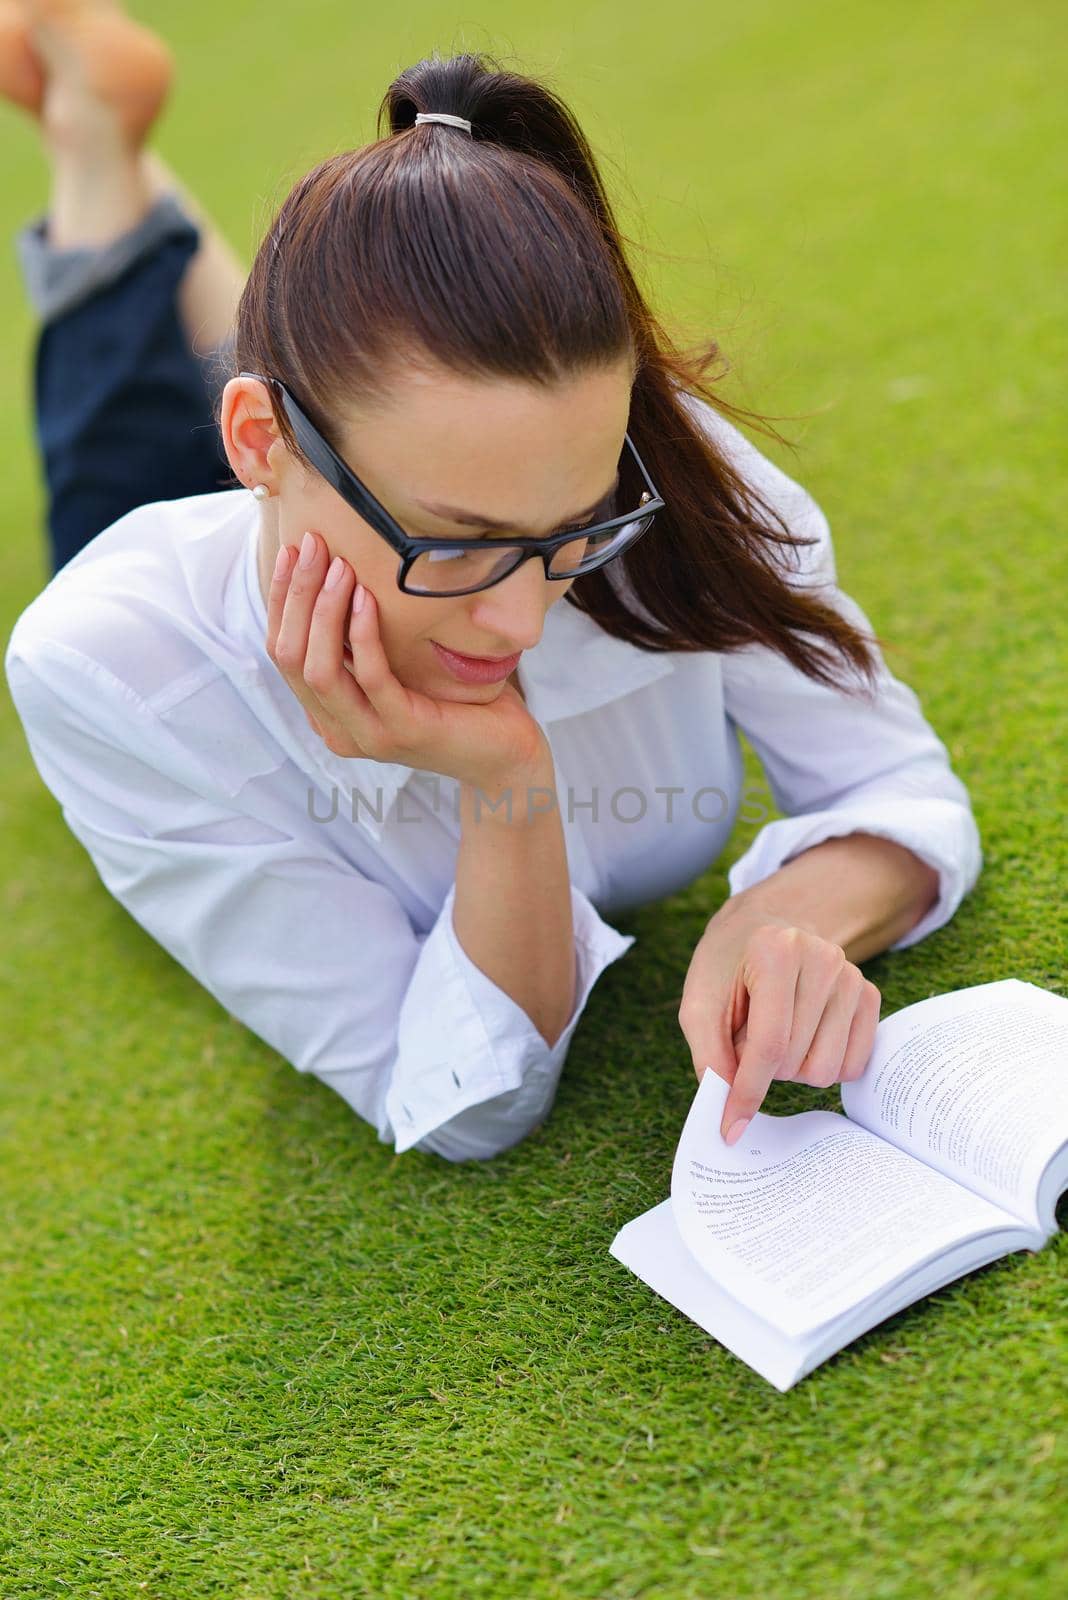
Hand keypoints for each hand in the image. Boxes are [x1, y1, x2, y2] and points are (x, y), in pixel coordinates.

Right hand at [266, 533, 547, 792]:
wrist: (505, 753)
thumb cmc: (454, 701)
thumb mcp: (399, 667)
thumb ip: (364, 642)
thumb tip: (343, 572)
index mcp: (328, 713)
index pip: (283, 651)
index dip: (282, 599)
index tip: (294, 551)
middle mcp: (337, 729)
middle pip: (291, 657)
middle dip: (296, 595)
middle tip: (313, 545)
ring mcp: (367, 735)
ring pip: (319, 670)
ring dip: (324, 610)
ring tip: (341, 565)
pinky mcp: (403, 732)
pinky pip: (371, 677)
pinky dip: (363, 634)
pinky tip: (368, 597)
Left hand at [677, 902, 881, 1144]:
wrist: (761, 928)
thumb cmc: (725, 967)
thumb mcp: (699, 1004)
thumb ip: (709, 1056)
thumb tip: (728, 1113)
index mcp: (776, 951)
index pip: (769, 1044)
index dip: (747, 1091)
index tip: (730, 1127)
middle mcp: (823, 958)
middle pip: (796, 1061)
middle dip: (762, 1068)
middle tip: (746, 1037)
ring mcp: (851, 976)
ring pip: (826, 1070)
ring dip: (791, 1068)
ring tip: (772, 1033)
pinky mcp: (869, 995)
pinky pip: (852, 1065)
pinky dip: (821, 1065)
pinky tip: (802, 1038)